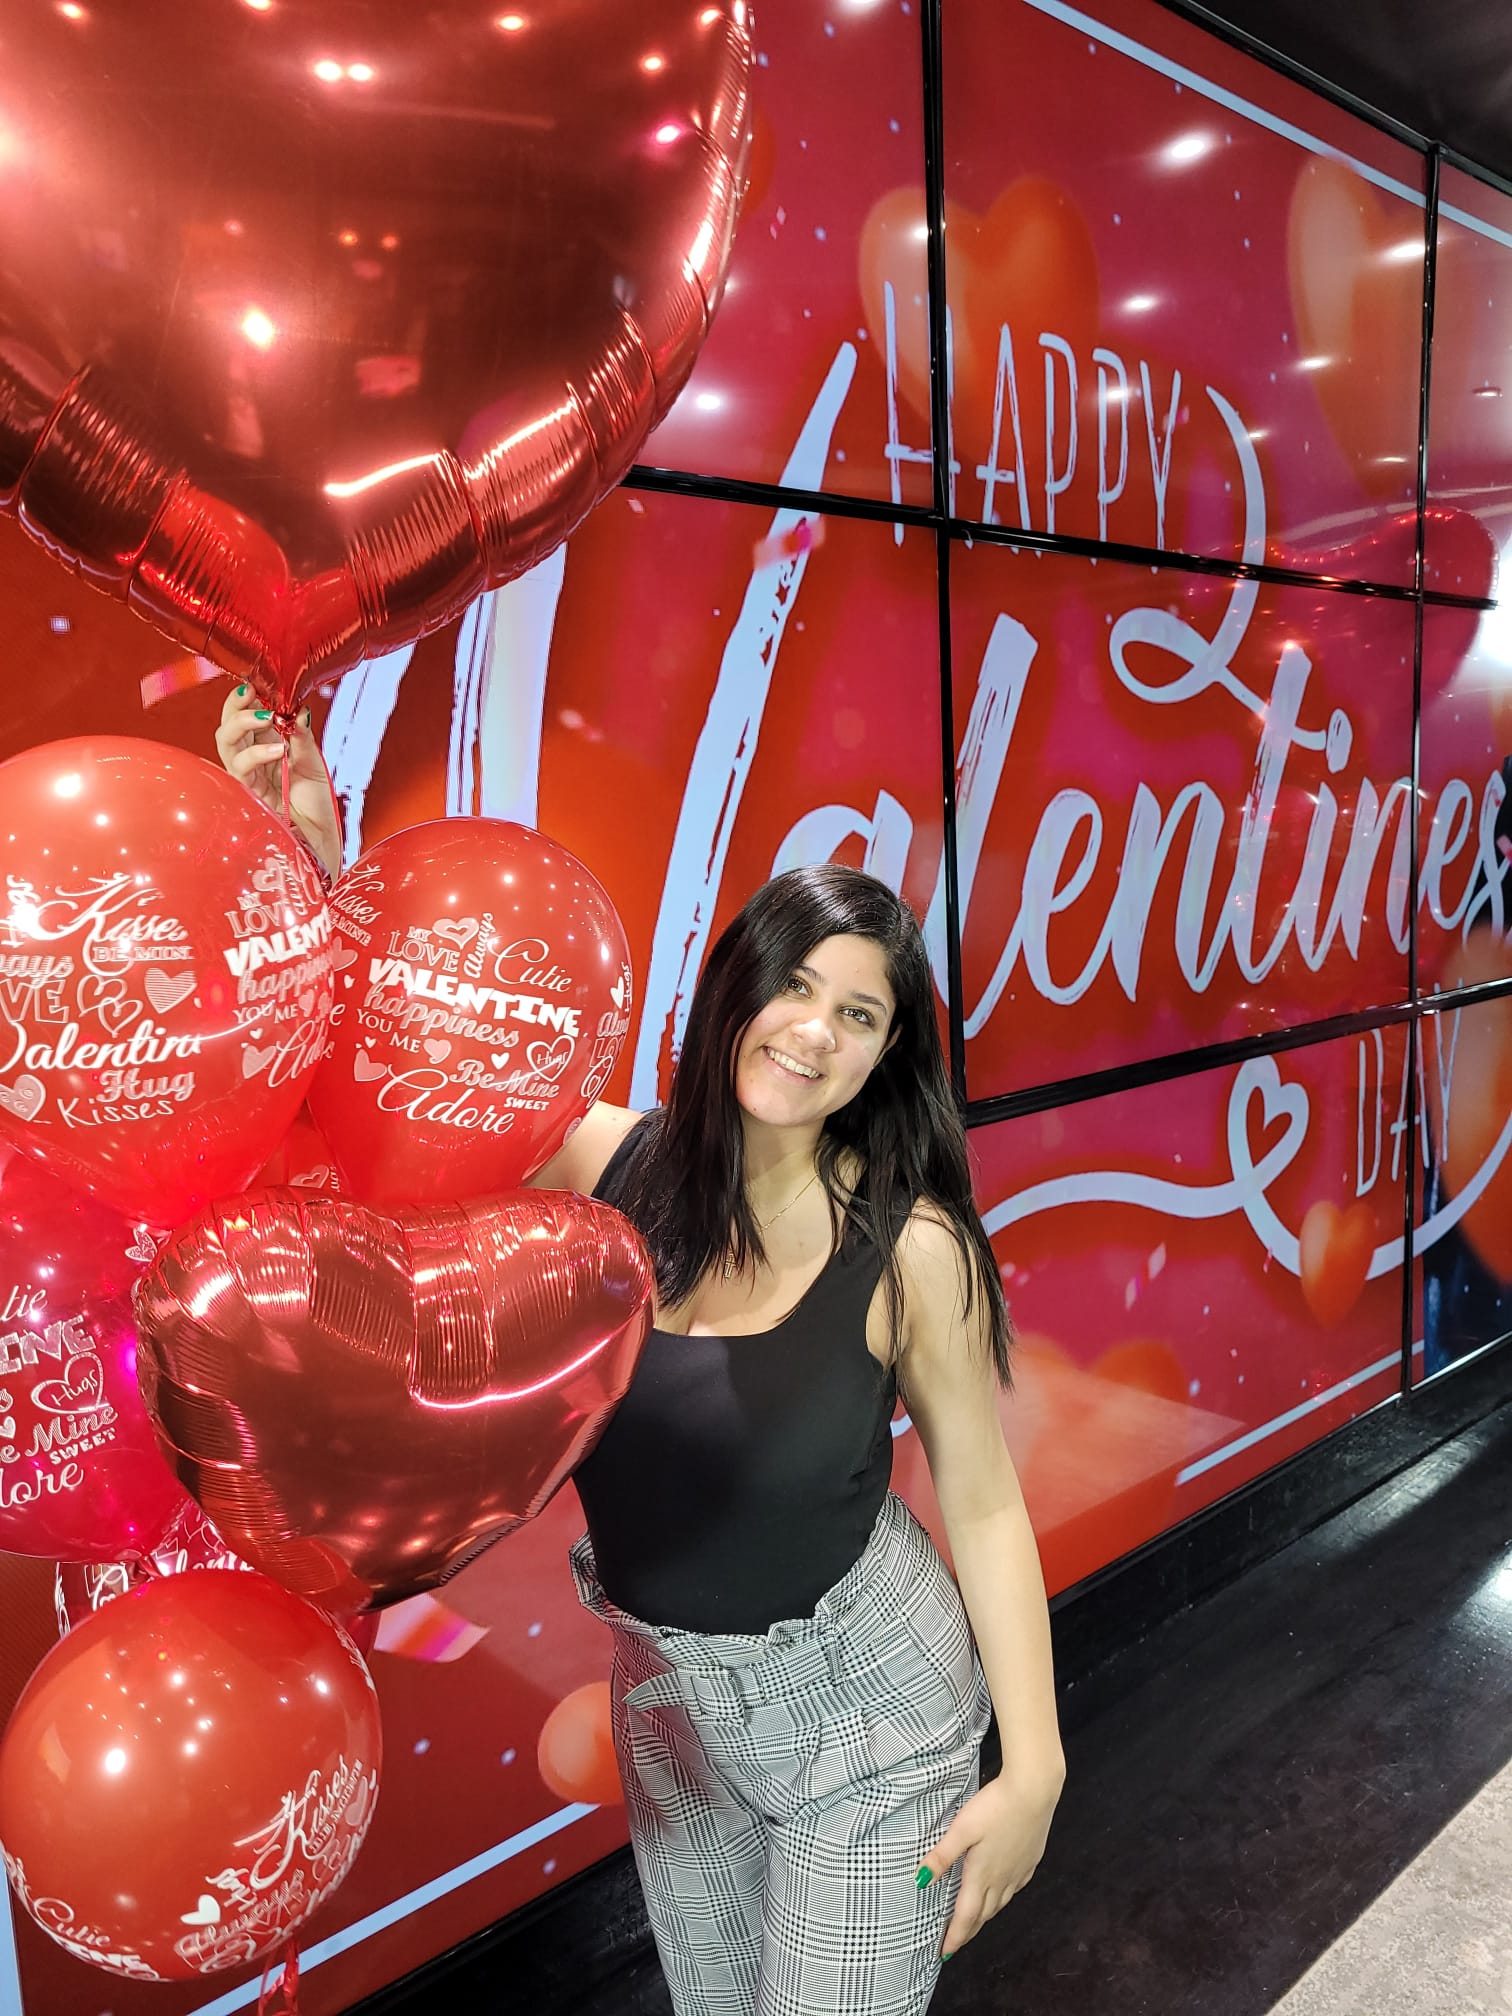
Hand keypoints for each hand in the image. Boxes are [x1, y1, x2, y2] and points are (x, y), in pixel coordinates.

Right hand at [215, 686, 343, 882]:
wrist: (318, 844)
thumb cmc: (316, 808)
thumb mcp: (312, 764)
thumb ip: (300, 737)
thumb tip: (296, 709)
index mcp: (266, 750)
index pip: (246, 720)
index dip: (246, 701)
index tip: (256, 683)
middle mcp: (251, 763)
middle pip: (228, 728)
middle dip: (235, 707)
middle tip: (250, 692)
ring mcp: (246, 780)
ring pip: (226, 744)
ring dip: (244, 725)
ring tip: (268, 717)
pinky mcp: (246, 797)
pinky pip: (240, 769)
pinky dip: (257, 754)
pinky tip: (276, 749)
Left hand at [920, 1765, 1062, 1959]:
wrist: (1034, 1791)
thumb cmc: (995, 1807)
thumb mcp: (961, 1828)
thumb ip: (941, 1855)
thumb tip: (920, 1880)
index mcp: (982, 1875)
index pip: (966, 1916)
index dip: (955, 1937)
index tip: (944, 1953)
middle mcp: (1002, 1879)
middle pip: (984, 1914)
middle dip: (968, 1930)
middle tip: (956, 1941)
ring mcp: (1019, 1871)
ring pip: (1001, 1903)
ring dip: (985, 1916)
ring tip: (975, 1922)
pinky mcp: (1031, 1859)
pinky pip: (1015, 1888)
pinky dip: (1003, 1898)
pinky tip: (1002, 1892)